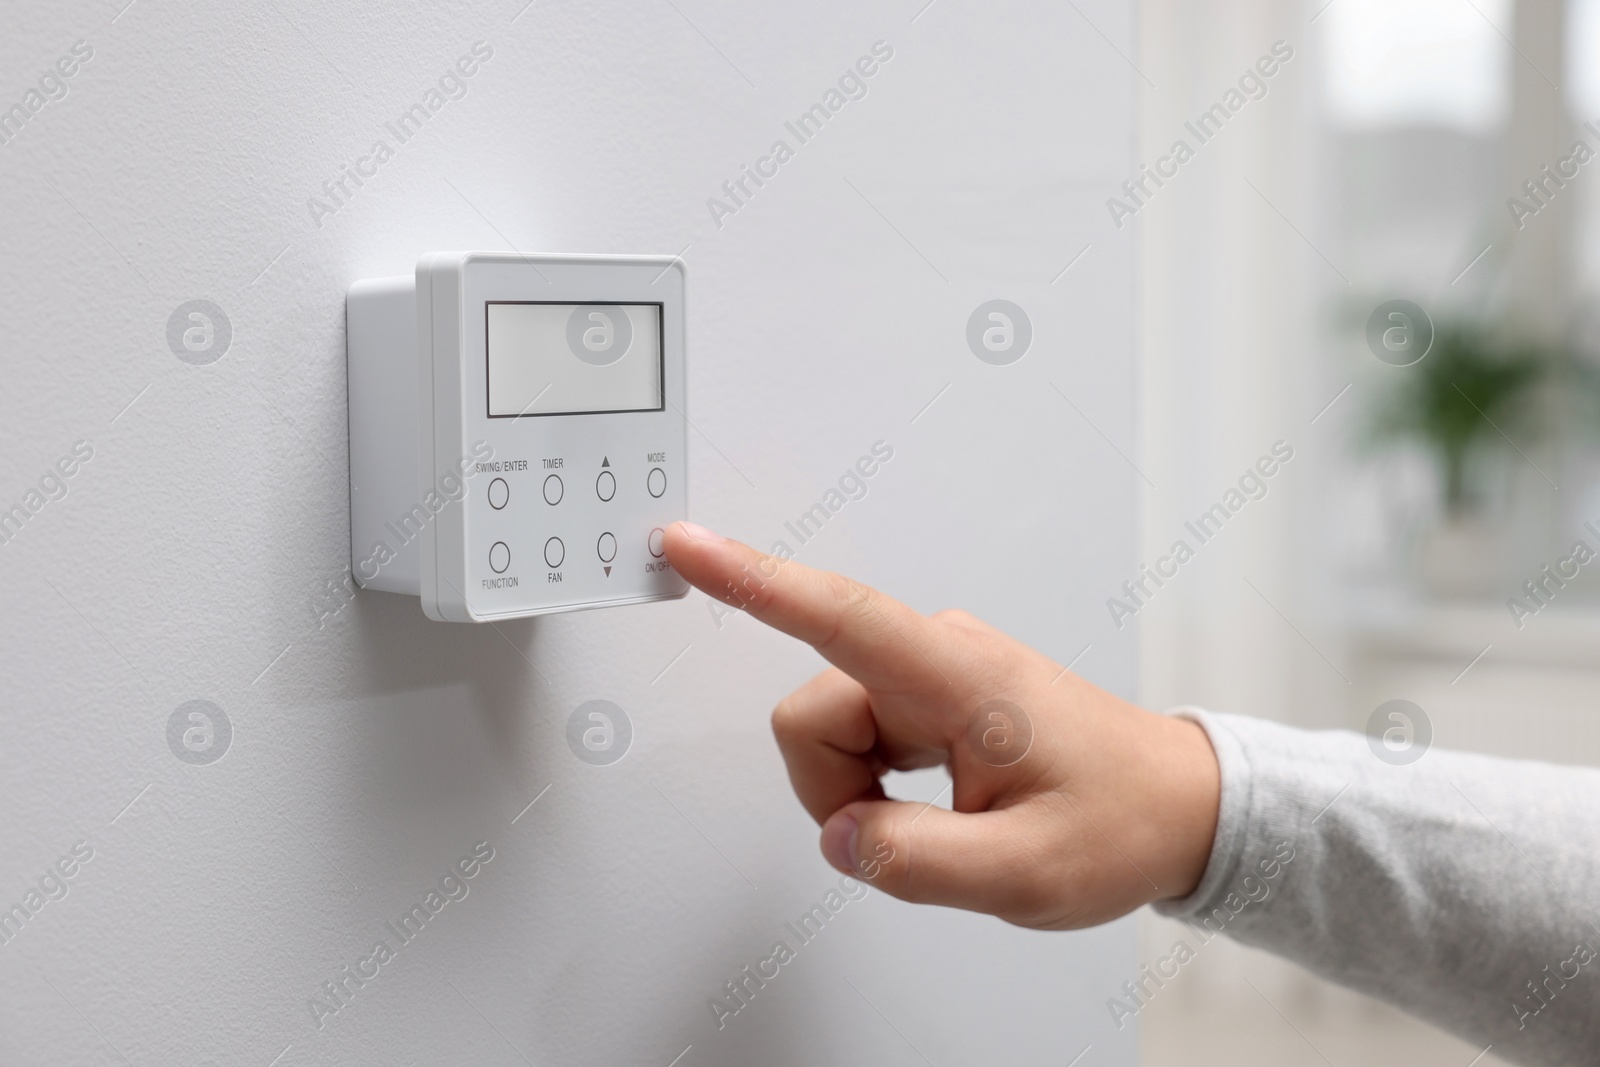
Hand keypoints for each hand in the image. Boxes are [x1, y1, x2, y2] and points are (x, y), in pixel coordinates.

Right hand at [663, 521, 1219, 929]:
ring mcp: (931, 675)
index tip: (687, 546)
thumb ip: (919, 862)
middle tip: (914, 838)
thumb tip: (842, 836)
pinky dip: (873, 786)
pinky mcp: (929, 696)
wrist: (1176, 806)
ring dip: (859, 794)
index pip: (837, 614)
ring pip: (828, 733)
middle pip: (812, 715)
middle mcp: (937, 659)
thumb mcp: (1028, 874)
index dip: (752, 580)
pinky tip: (935, 805)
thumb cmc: (1120, 821)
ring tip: (943, 824)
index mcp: (961, 677)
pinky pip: (855, 739)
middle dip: (836, 792)